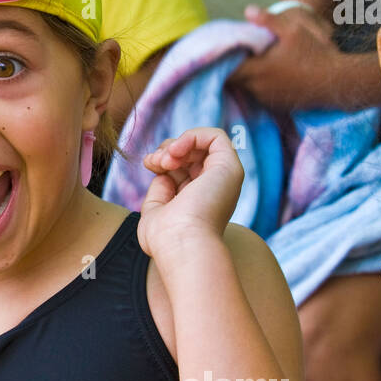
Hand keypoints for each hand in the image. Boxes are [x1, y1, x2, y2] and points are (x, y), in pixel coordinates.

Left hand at [137, 128, 243, 256]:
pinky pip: (216, 136)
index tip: (150, 164)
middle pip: (192, 153)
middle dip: (167, 150)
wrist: (182, 244)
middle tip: (155, 162)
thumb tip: (164, 173)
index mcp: (199, 199)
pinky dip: (192, 136)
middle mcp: (215, 188)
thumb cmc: (166, 238)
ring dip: (177, 144)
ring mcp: (224, 178)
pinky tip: (176, 150)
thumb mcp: (155, 211)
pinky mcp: (230, 167)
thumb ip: (160, 190)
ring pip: (203, 143)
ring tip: (165, 159)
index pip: (184, 168)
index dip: (164, 158)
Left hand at [231, 3, 340, 109]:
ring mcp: (267, 99)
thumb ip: (268, 21)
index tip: (228, 51)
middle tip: (239, 56)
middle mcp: (257, 89)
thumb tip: (248, 9)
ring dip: (246, 78)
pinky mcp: (276, 106)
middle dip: (233, 69)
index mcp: (257, 70)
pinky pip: (259, 96)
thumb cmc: (315, 54)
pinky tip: (269, 76)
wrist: (337, 82)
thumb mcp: (293, 31)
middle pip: (234, 80)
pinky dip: (259, 87)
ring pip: (246, 89)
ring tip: (253, 64)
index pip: (227, 69)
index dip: (225, 60)